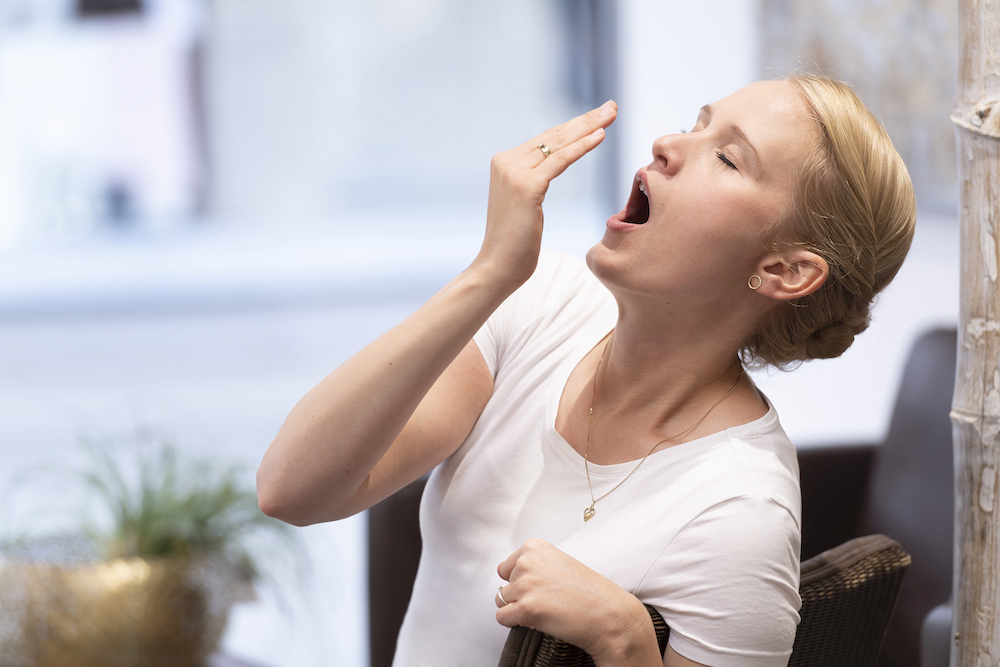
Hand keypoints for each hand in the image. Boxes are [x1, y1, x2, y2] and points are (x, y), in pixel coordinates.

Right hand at [474, 101, 616, 289]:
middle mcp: (506, 161)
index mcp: (504, 163)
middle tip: (612, 105)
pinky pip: (561, 161)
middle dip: (586, 119)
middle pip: (554, 136)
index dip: (574, 126)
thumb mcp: (524, 203)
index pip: (546, 139)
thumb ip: (532, 181)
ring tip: (612, 113)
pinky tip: (600, 136)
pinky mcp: (527, 186)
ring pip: (559, 144)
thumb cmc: (515, 244)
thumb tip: (548, 170)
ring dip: (589, 126)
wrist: (497, 267)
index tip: (598, 116)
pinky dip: (582, 146)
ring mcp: (514, 172)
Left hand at [495, 538, 660, 666]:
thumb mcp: (559, 563)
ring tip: (546, 609)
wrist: (609, 615)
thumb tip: (501, 570)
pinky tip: (538, 620)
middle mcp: (527, 562)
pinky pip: (502, 617)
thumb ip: (532, 563)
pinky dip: (515, 623)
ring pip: (502, 601)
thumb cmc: (589, 592)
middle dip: (521, 595)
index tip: (544, 586)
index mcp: (535, 547)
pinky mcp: (526, 608)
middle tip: (549, 599)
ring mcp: (525, 584)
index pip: (507, 566)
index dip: (523, 581)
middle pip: (504, 584)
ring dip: (518, 609)